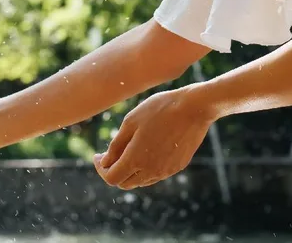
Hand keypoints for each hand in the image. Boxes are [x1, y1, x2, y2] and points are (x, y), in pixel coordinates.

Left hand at [94, 87, 214, 189]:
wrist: (194, 108)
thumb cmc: (159, 109)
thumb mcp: (131, 122)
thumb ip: (116, 145)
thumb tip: (105, 162)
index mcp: (135, 159)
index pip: (111, 178)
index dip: (101, 169)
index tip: (97, 157)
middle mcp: (150, 171)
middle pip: (124, 183)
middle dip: (114, 171)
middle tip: (110, 155)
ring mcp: (165, 171)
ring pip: (141, 180)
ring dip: (130, 171)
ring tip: (129, 150)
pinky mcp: (177, 167)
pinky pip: (156, 174)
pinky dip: (146, 168)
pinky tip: (147, 150)